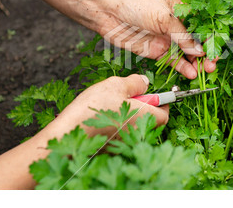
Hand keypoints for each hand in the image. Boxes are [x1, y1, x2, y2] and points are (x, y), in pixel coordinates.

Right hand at [47, 74, 167, 137]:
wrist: (68, 133)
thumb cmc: (93, 109)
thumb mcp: (116, 85)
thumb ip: (135, 82)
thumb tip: (145, 82)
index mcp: (145, 117)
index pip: (165, 112)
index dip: (162, 102)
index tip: (154, 94)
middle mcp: (139, 134)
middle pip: (151, 121)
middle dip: (144, 108)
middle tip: (129, 98)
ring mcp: (127, 143)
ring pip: (136, 127)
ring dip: (129, 117)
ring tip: (112, 107)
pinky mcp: (114, 149)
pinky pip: (123, 135)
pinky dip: (118, 126)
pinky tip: (103, 118)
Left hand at [96, 0, 216, 78]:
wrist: (109, 13)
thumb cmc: (136, 6)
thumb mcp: (163, 17)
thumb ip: (182, 35)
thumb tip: (199, 50)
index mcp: (182, 11)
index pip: (202, 26)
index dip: (211, 39)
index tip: (215, 52)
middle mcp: (177, 26)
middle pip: (197, 43)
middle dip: (206, 54)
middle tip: (211, 66)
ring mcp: (168, 40)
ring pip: (187, 54)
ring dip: (196, 63)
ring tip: (203, 72)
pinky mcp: (158, 52)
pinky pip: (174, 62)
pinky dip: (183, 68)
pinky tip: (191, 74)